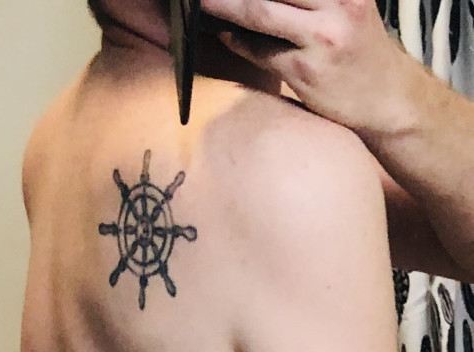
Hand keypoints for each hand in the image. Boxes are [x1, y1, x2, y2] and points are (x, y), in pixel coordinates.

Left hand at [200, 0, 408, 134]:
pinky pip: (261, 51)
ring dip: (225, 6)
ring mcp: (323, 36)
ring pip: (261, 11)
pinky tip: (225, 35)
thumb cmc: (360, 49)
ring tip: (203, 2)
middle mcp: (339, 1)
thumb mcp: (346, 5)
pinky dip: (238, 41)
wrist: (390, 100)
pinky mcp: (307, 70)